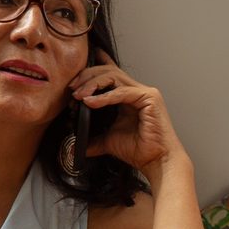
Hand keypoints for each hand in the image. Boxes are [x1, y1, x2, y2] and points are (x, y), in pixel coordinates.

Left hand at [69, 50, 179, 171]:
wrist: (156, 161)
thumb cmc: (139, 150)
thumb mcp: (108, 140)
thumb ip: (93, 138)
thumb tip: (75, 144)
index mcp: (128, 96)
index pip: (111, 74)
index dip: (95, 67)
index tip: (76, 73)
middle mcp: (137, 90)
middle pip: (109, 72)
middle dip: (88, 76)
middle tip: (72, 87)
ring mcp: (145, 93)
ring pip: (115, 76)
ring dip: (93, 83)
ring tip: (78, 95)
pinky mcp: (149, 98)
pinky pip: (122, 92)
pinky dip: (104, 97)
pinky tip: (90, 102)